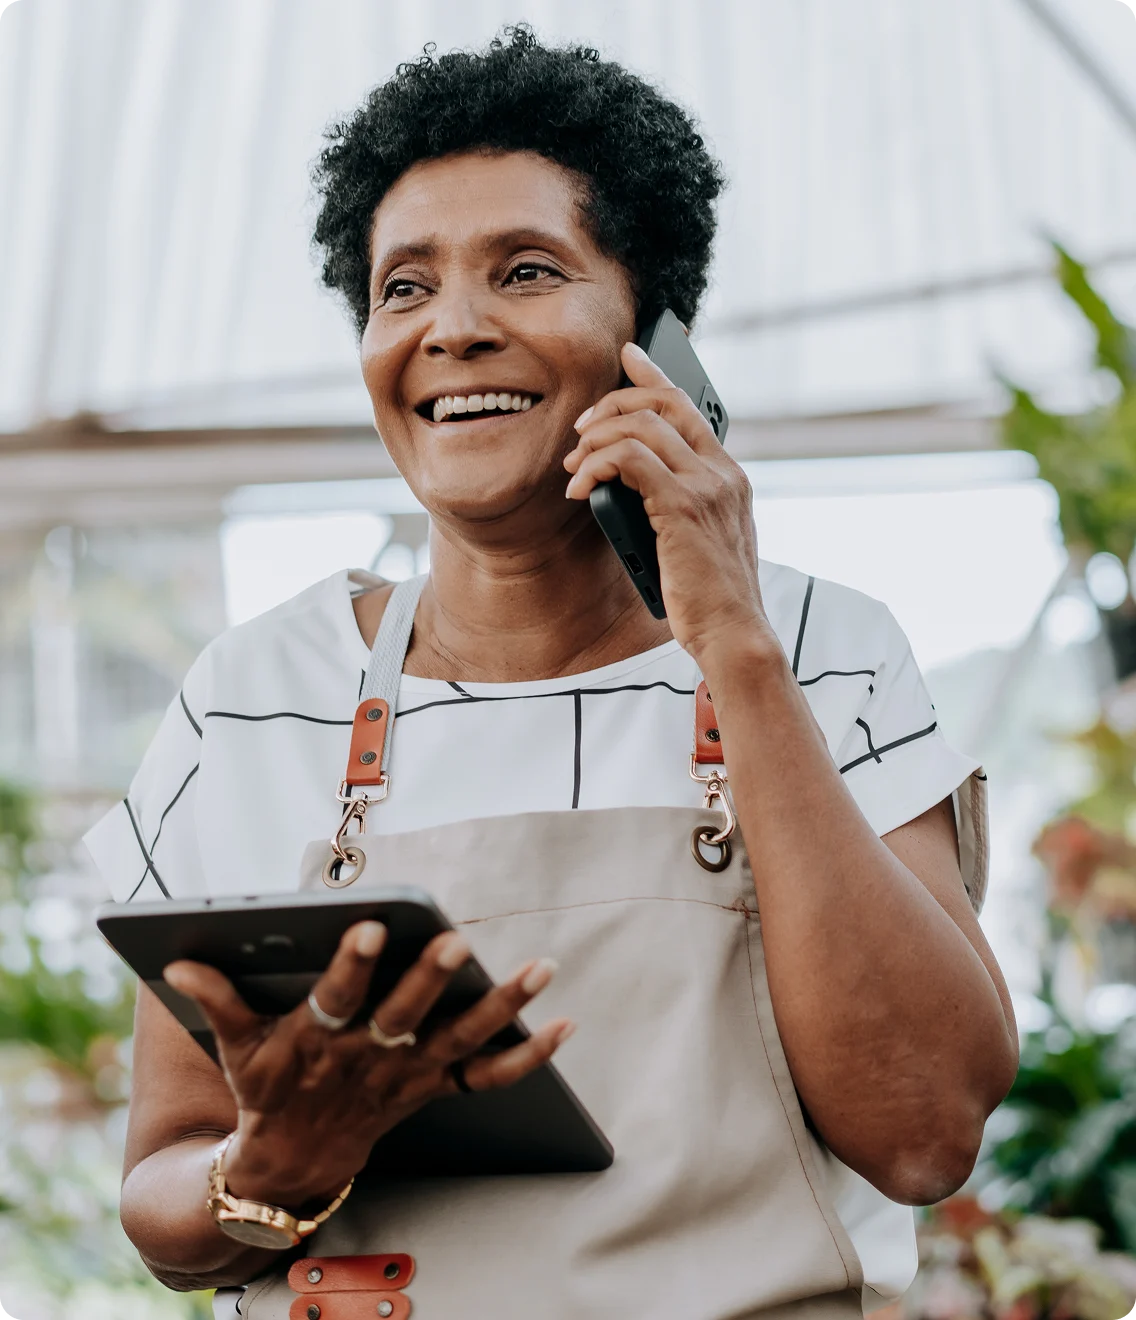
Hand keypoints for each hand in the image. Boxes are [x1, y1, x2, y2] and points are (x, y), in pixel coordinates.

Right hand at [163, 922, 570, 1206]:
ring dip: (502, 1006)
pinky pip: (488, 1077)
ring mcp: (407, 1076)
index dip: (351, 967)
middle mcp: (369, 1059)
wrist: (292, 1165)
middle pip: (405, 1017)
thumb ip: (217, 1000)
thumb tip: (180, 957)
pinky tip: (562, 1023)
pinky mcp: (434, 1088)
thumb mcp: (236, 1048)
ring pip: (460, 1040)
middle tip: (456, 939)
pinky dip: (527, 1055)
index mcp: (318, 1042)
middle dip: (429, 979)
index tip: (367, 927)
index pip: (336, 1000)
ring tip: (542, 968)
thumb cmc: (266, 1089)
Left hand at [564, 342, 768, 659]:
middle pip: (662, 404)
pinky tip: (579, 489)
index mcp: (729, 477)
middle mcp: (722, 473)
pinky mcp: (683, 507)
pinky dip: (595, 466)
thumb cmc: (711, 600)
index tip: (629, 355)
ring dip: (596, 439)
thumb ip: (679, 508)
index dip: (655, 375)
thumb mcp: (698, 542)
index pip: (690, 405)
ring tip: (573, 468)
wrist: (734, 634)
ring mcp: (706, 487)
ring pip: (641, 426)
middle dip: (612, 404)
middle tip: (579, 431)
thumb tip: (630, 488)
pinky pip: (629, 461)